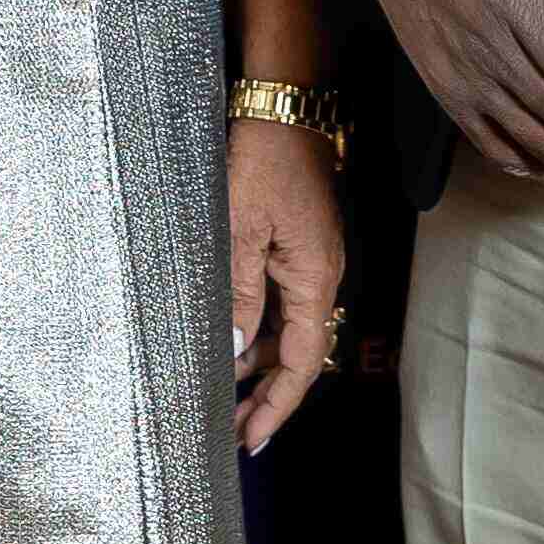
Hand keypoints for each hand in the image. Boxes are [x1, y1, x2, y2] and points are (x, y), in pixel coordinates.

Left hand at [226, 113, 347, 452]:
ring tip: (223, 394)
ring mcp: (309, 260)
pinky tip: (229, 339)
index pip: (301, 361)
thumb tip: (232, 352)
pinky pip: (279, 300)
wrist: (283, 104)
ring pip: (286, 328)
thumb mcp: (240, 230)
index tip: (252, 439)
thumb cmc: (264, 158)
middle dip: (266, 395)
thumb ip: (238, 294)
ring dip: (258, 362)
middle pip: (297, 352)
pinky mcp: (295, 243)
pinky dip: (255, 327)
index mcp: (314, 278)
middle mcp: (320, 275)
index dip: (278, 405)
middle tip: (233, 430)